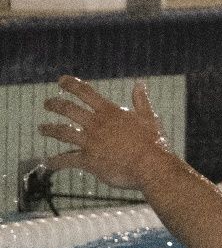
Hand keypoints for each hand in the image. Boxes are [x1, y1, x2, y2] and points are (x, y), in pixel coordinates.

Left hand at [39, 77, 172, 190]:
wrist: (150, 166)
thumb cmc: (153, 142)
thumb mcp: (149, 118)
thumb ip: (141, 101)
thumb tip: (140, 83)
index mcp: (110, 112)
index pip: (86, 93)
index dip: (71, 85)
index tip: (61, 81)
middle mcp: (96, 124)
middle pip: (69, 110)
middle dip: (55, 105)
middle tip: (47, 103)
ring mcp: (90, 142)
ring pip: (63, 132)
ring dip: (50, 129)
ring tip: (42, 129)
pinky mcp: (88, 161)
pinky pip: (67, 160)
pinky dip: (55, 161)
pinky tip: (48, 163)